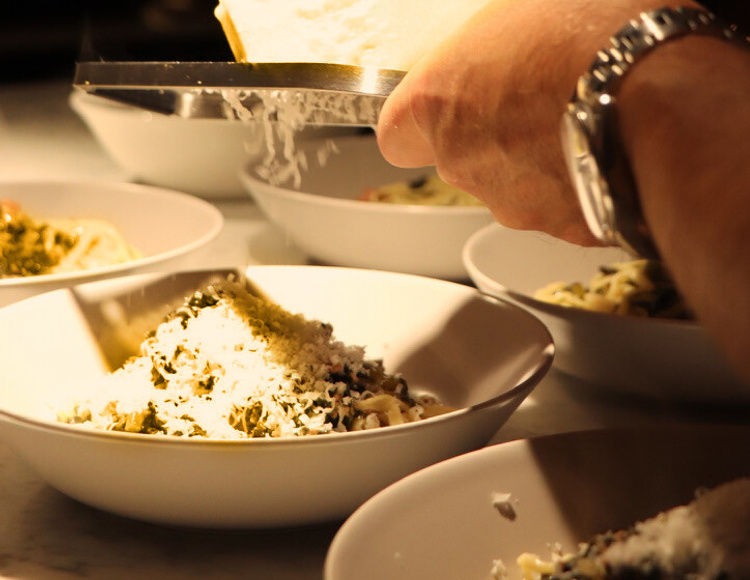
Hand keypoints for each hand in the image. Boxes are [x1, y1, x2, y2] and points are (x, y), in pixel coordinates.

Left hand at [376, 0, 693, 244]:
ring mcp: (512, 203)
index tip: (442, 107)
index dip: (420, 122)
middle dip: (490, 135)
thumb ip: (493, 42)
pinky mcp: (563, 228)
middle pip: (460, 158)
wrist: (664, 99)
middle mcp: (464, 162)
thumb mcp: (527, 7)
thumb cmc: (593, 36)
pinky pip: (562, 205)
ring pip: (511, 186)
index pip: (397, 134)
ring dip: (534, 161)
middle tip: (534, 99)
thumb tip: (504, 38)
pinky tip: (607, 151)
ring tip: (581, 119)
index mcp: (438, 102)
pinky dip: (577, 185)